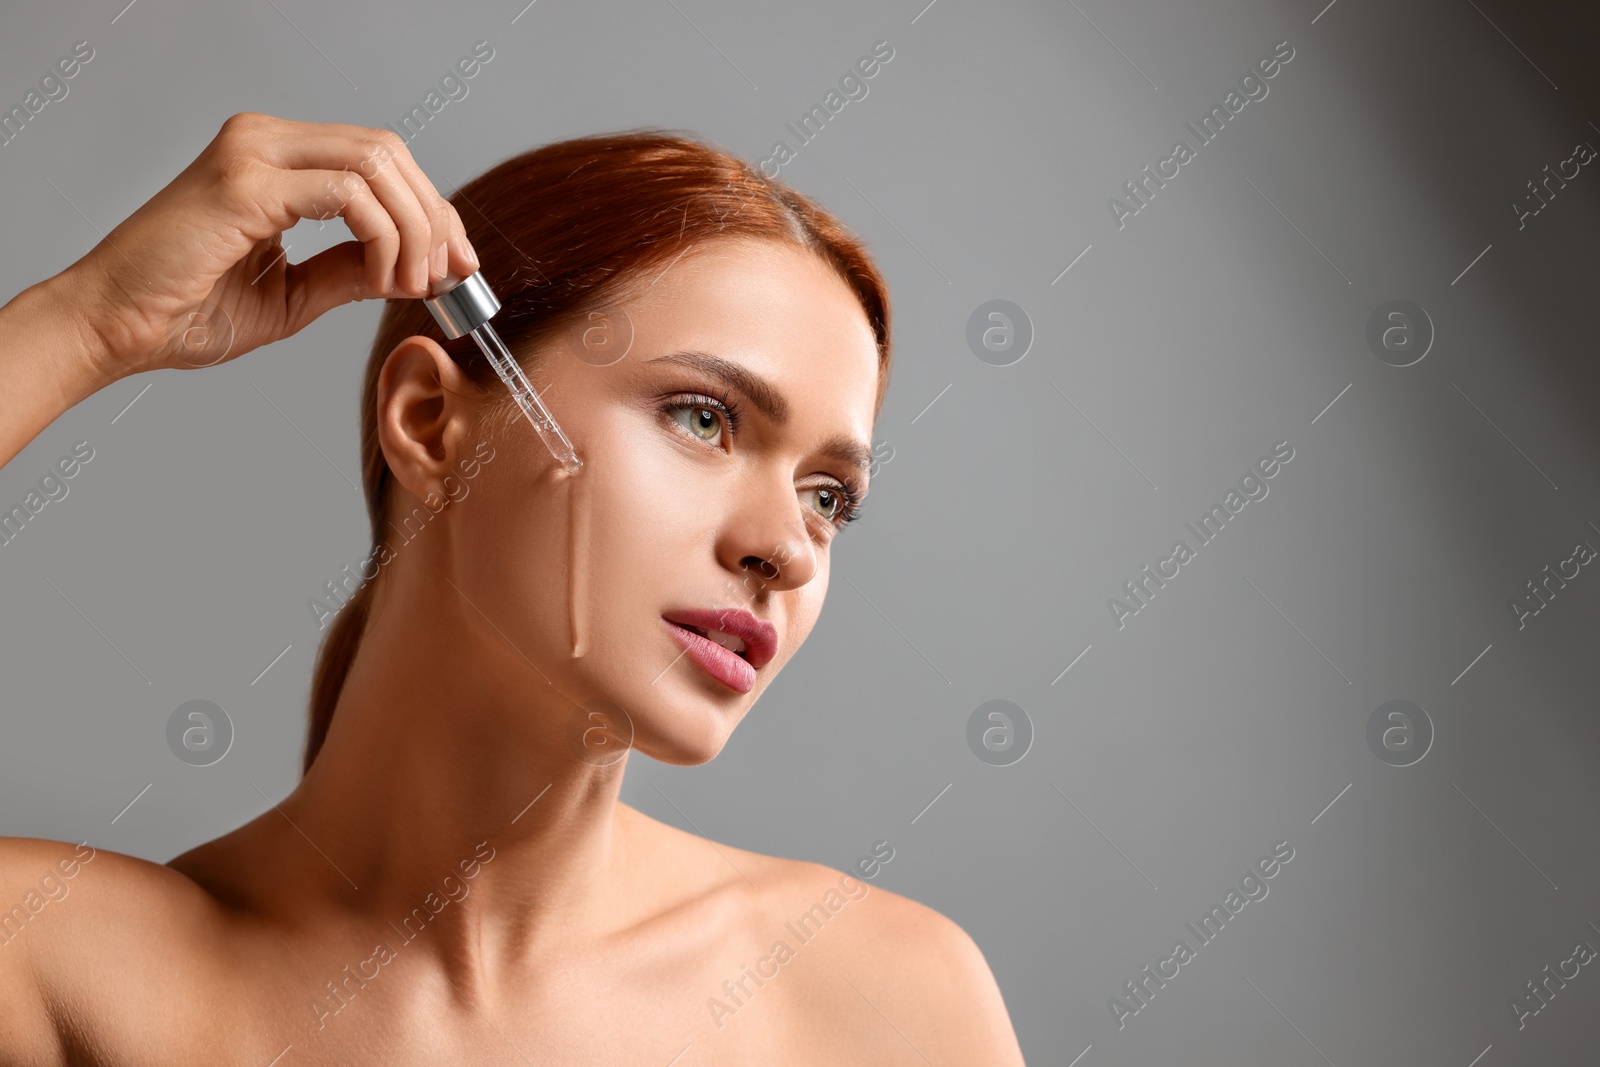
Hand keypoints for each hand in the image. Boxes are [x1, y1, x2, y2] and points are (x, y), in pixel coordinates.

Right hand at [62, 111, 479, 380]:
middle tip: (449, 276)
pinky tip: (385, 277)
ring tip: (414, 284)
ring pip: (377, 164)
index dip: (432, 209)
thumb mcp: (295, 293)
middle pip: (389, 153)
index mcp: (276, 158)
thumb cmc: (185, 310)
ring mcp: (254, 152)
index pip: (380, 160)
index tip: (458, 264)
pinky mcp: (246, 181)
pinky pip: (348, 193)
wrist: (115, 325)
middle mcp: (266, 140)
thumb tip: (411, 268)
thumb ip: (350, 270)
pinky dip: (384, 236)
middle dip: (436, 217)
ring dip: (415, 229)